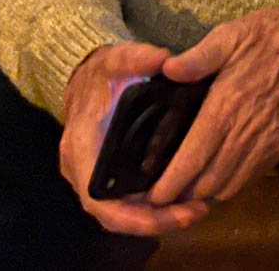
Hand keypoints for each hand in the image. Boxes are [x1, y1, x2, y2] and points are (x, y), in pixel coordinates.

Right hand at [58, 42, 212, 235]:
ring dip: (158, 217)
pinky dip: (154, 208)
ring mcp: (94, 176)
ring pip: (123, 213)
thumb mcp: (118, 59)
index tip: (165, 213)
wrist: (88, 78)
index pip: (97, 197)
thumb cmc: (103, 72)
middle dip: (154, 220)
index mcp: (81, 147)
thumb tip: (163, 58)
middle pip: (114, 214)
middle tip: (195, 213)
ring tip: (198, 210)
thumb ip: (137, 57)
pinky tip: (185, 201)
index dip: (129, 214)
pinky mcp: (109, 176)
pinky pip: (128, 202)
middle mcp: (82, 170)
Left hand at [145, 3, 278, 205]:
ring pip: (231, 185)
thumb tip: (167, 70)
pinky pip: (253, 177)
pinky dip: (232, 184)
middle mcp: (246, 132)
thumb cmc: (268, 36)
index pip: (192, 159)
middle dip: (184, 193)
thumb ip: (198, 57)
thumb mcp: (229, 35)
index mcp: (225, 107)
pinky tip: (220, 174)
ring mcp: (267, 142)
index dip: (170, 184)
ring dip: (207, 192)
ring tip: (189, 187)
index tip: (153, 196)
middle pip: (208, 182)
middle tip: (165, 191)